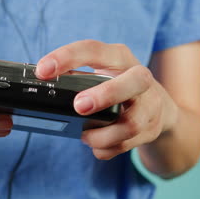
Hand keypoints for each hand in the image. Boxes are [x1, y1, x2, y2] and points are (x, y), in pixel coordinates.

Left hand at [36, 40, 177, 159]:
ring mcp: (150, 105)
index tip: (42, 70)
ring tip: (83, 136)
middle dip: (105, 95)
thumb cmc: (117, 85)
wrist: (159, 108)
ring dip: (101, 135)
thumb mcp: (102, 73)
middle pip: (133, 82)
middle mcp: (140, 78)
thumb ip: (78, 78)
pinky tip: (96, 146)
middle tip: (78, 106)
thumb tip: (41, 86)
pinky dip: (106, 148)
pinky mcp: (151, 128)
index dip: (67, 57)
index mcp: (118, 58)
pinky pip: (128, 144)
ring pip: (131, 123)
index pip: (93, 50)